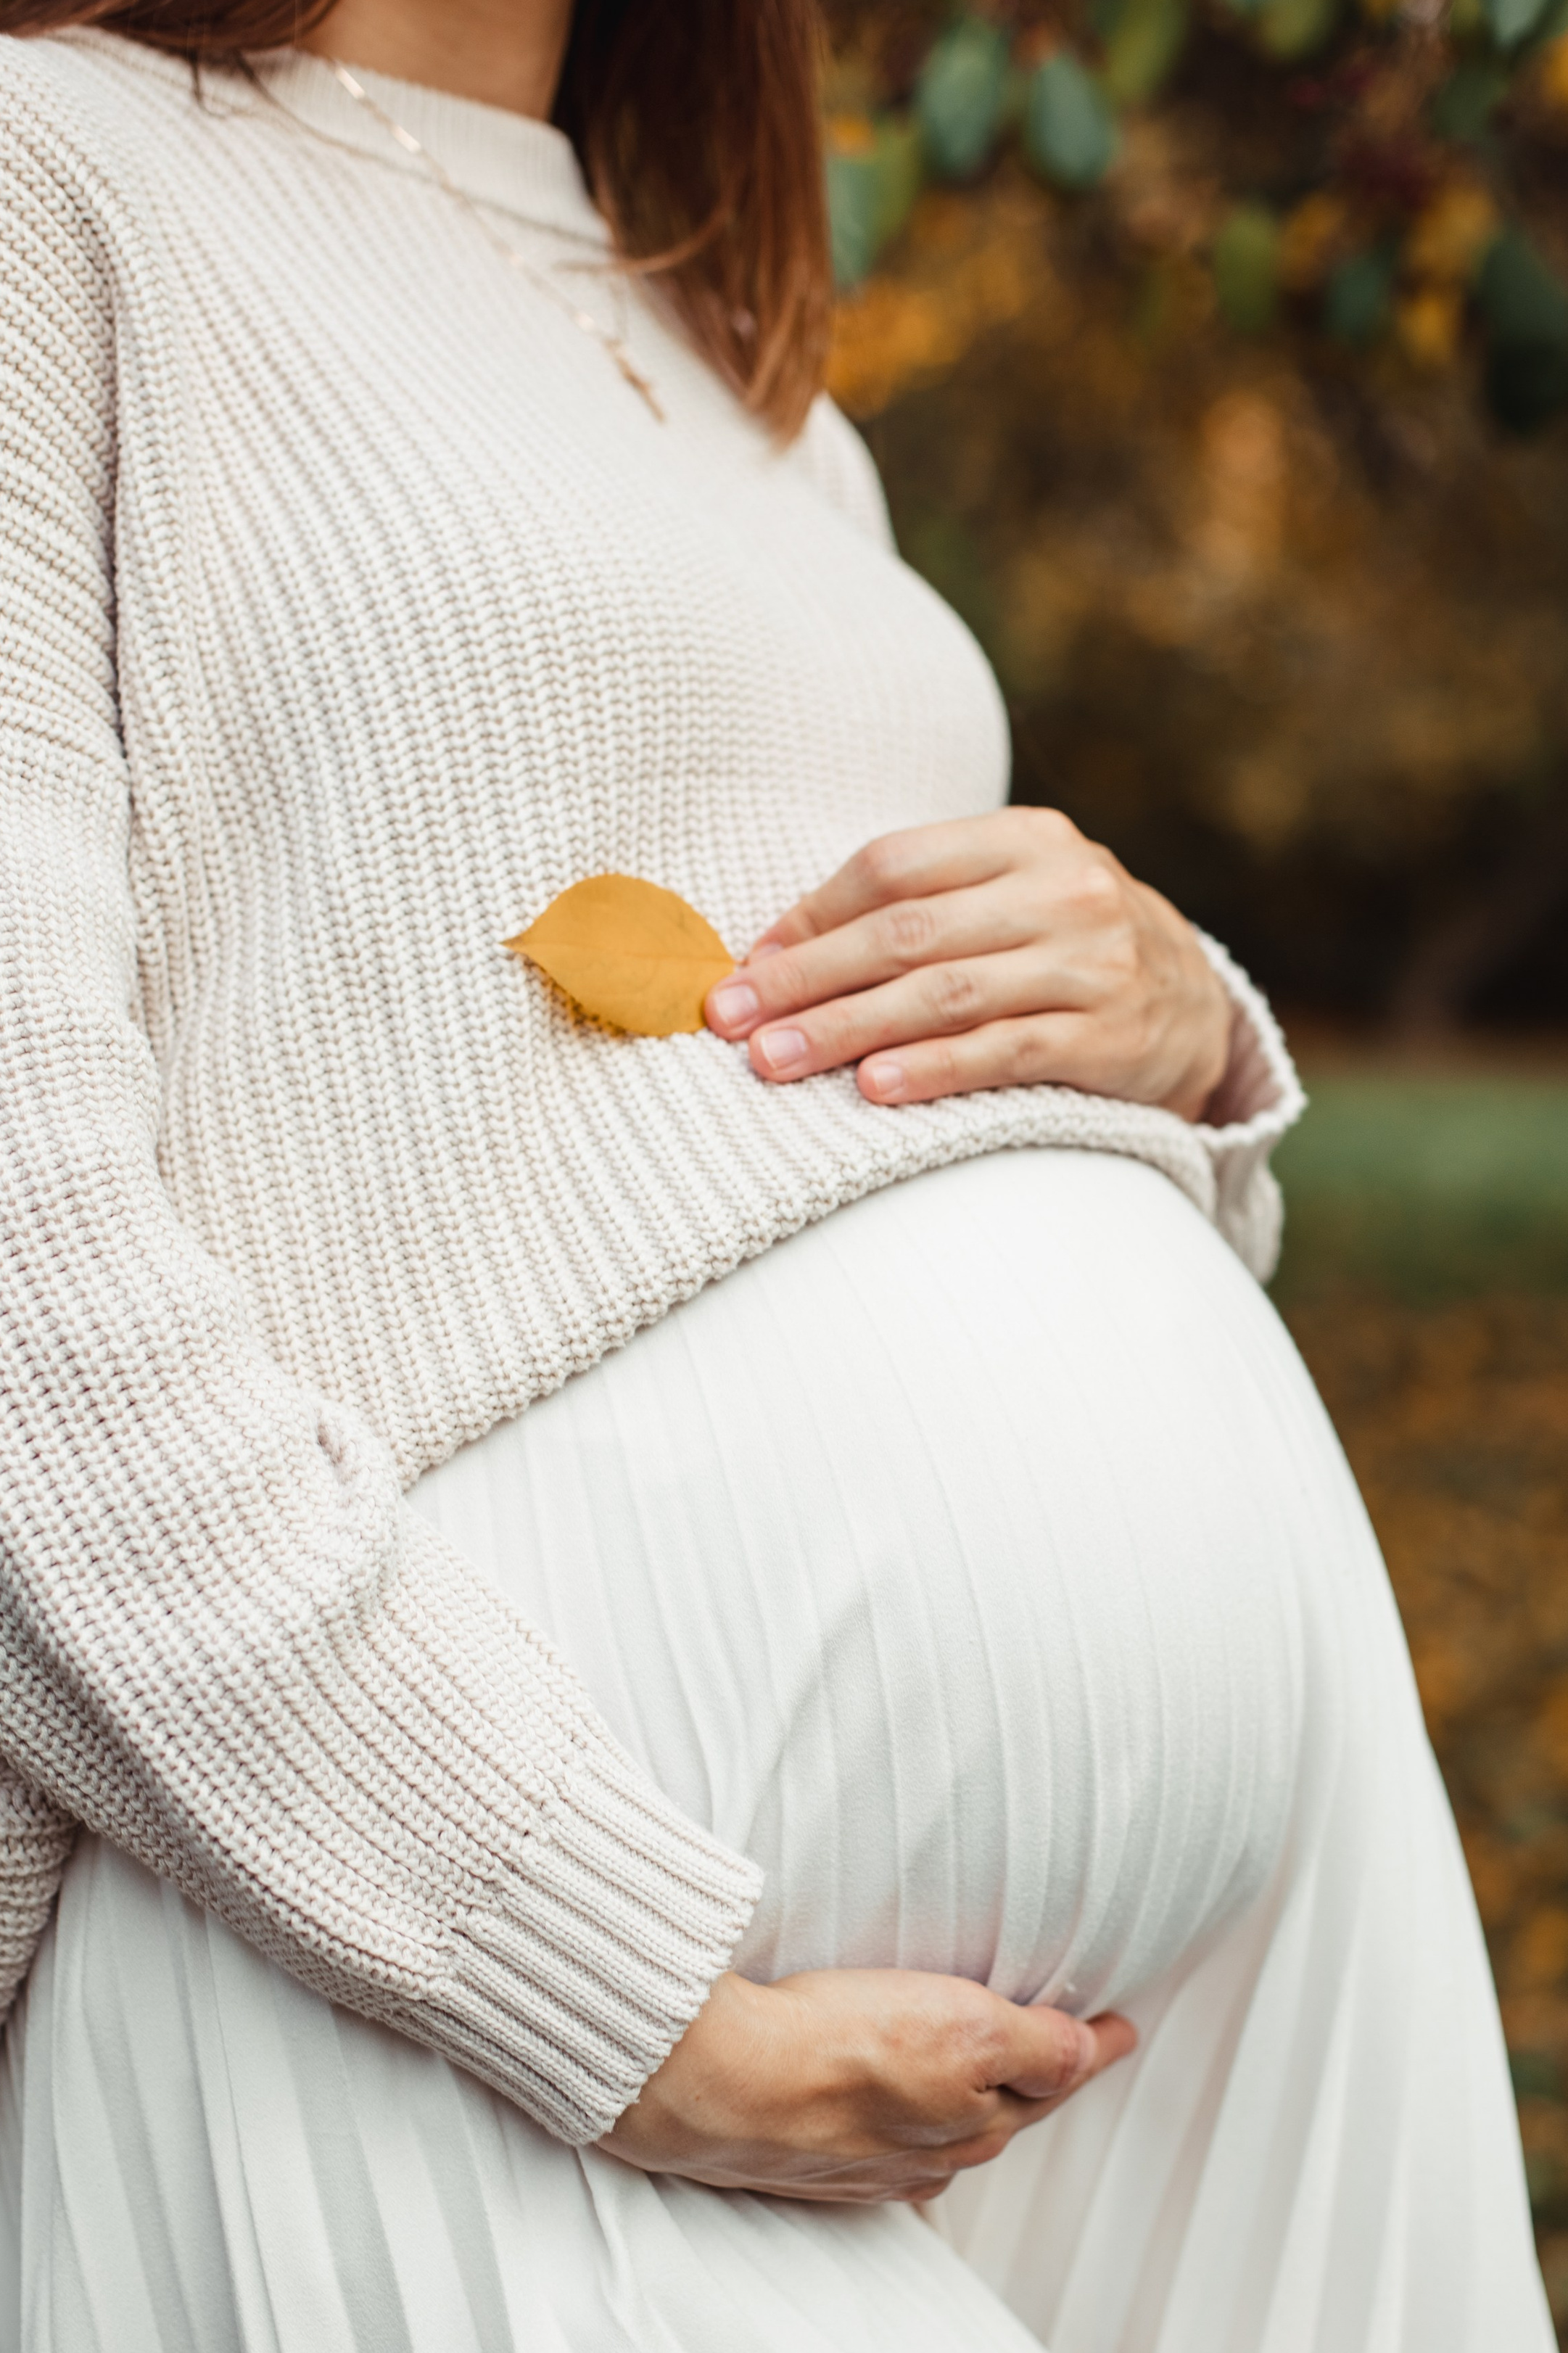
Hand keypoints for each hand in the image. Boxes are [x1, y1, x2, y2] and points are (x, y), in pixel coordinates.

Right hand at [599, 1968, 1135, 2204]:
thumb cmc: (837, 2050)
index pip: (1052, 2079)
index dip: (1091, 2047)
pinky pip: (879, 2134)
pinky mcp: (813, 2152)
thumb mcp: (965, 2030)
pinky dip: (898, 2110)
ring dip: (963, 2094)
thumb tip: (1090, 2052)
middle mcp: (928, 2153)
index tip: (1121, 2027)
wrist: (721, 2082)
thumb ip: (1033, 2045)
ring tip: (974, 2061)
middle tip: (1060, 2039)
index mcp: (975, 2123)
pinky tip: (887, 2097)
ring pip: (938, 2124)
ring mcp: (869, 2160)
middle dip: (1033, 2077)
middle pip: (999, 2108)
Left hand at [704, 809, 1231, 1122]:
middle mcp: (1065, 890)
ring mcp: (1092, 963)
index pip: (893, 866)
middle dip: (807, 979)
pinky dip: (935, 1069)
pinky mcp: (1110, 1037)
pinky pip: (1005, 1051)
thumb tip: (772, 949)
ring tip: (776, 1061)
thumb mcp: (1011, 898)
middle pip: (907, 933)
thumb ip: (917, 908)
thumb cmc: (1067, 951)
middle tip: (732, 1020)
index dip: (809, 917)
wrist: (1202, 1007)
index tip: (745, 967)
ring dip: (849, 1030)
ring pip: (946, 993)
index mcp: (1027, 838)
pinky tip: (875, 1087)